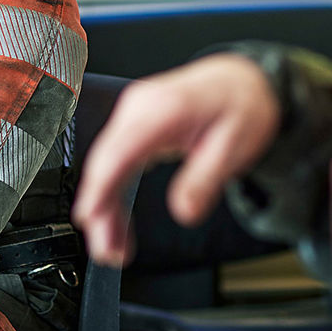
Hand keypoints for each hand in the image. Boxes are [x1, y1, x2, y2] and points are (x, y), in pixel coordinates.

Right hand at [71, 54, 281, 266]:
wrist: (241, 79)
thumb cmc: (239, 103)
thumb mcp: (235, 144)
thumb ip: (206, 178)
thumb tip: (185, 211)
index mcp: (163, 108)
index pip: (119, 150)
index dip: (100, 187)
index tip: (90, 218)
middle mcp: (140, 108)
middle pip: (105, 162)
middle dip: (99, 209)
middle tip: (107, 251)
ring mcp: (134, 115)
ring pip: (106, 166)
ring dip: (104, 206)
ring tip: (111, 247)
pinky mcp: (135, 126)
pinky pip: (116, 162)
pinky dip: (113, 192)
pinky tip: (116, 220)